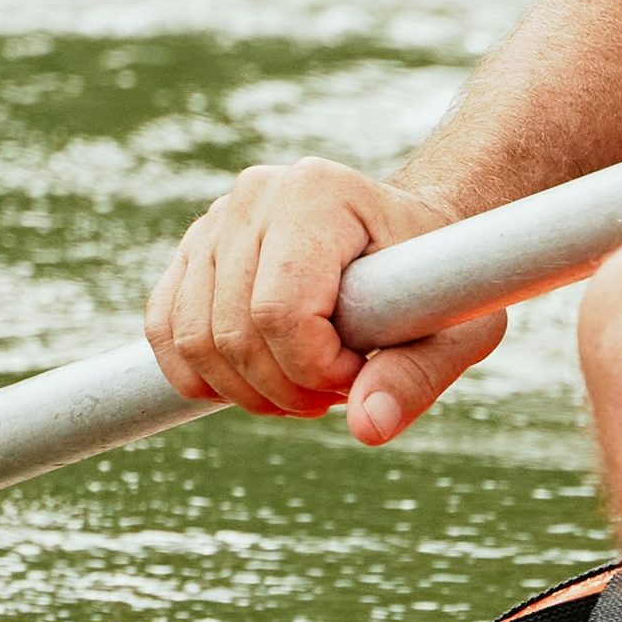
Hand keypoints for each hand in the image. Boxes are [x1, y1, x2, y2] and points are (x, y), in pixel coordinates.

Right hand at [144, 161, 507, 445]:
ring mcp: (215, 222)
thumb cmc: (440, 282)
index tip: (360, 371)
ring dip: (246, 390)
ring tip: (304, 383)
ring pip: (193, 341)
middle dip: (284, 389)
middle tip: (337, 389)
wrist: (411, 238)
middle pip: (233, 333)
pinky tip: (257, 382)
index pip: (280, 311)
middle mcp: (255, 196)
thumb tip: (367, 427)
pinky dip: (200, 376)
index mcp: (317, 194)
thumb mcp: (456, 331)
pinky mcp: (193, 253)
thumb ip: (414, 378)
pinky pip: (166, 331)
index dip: (315, 369)